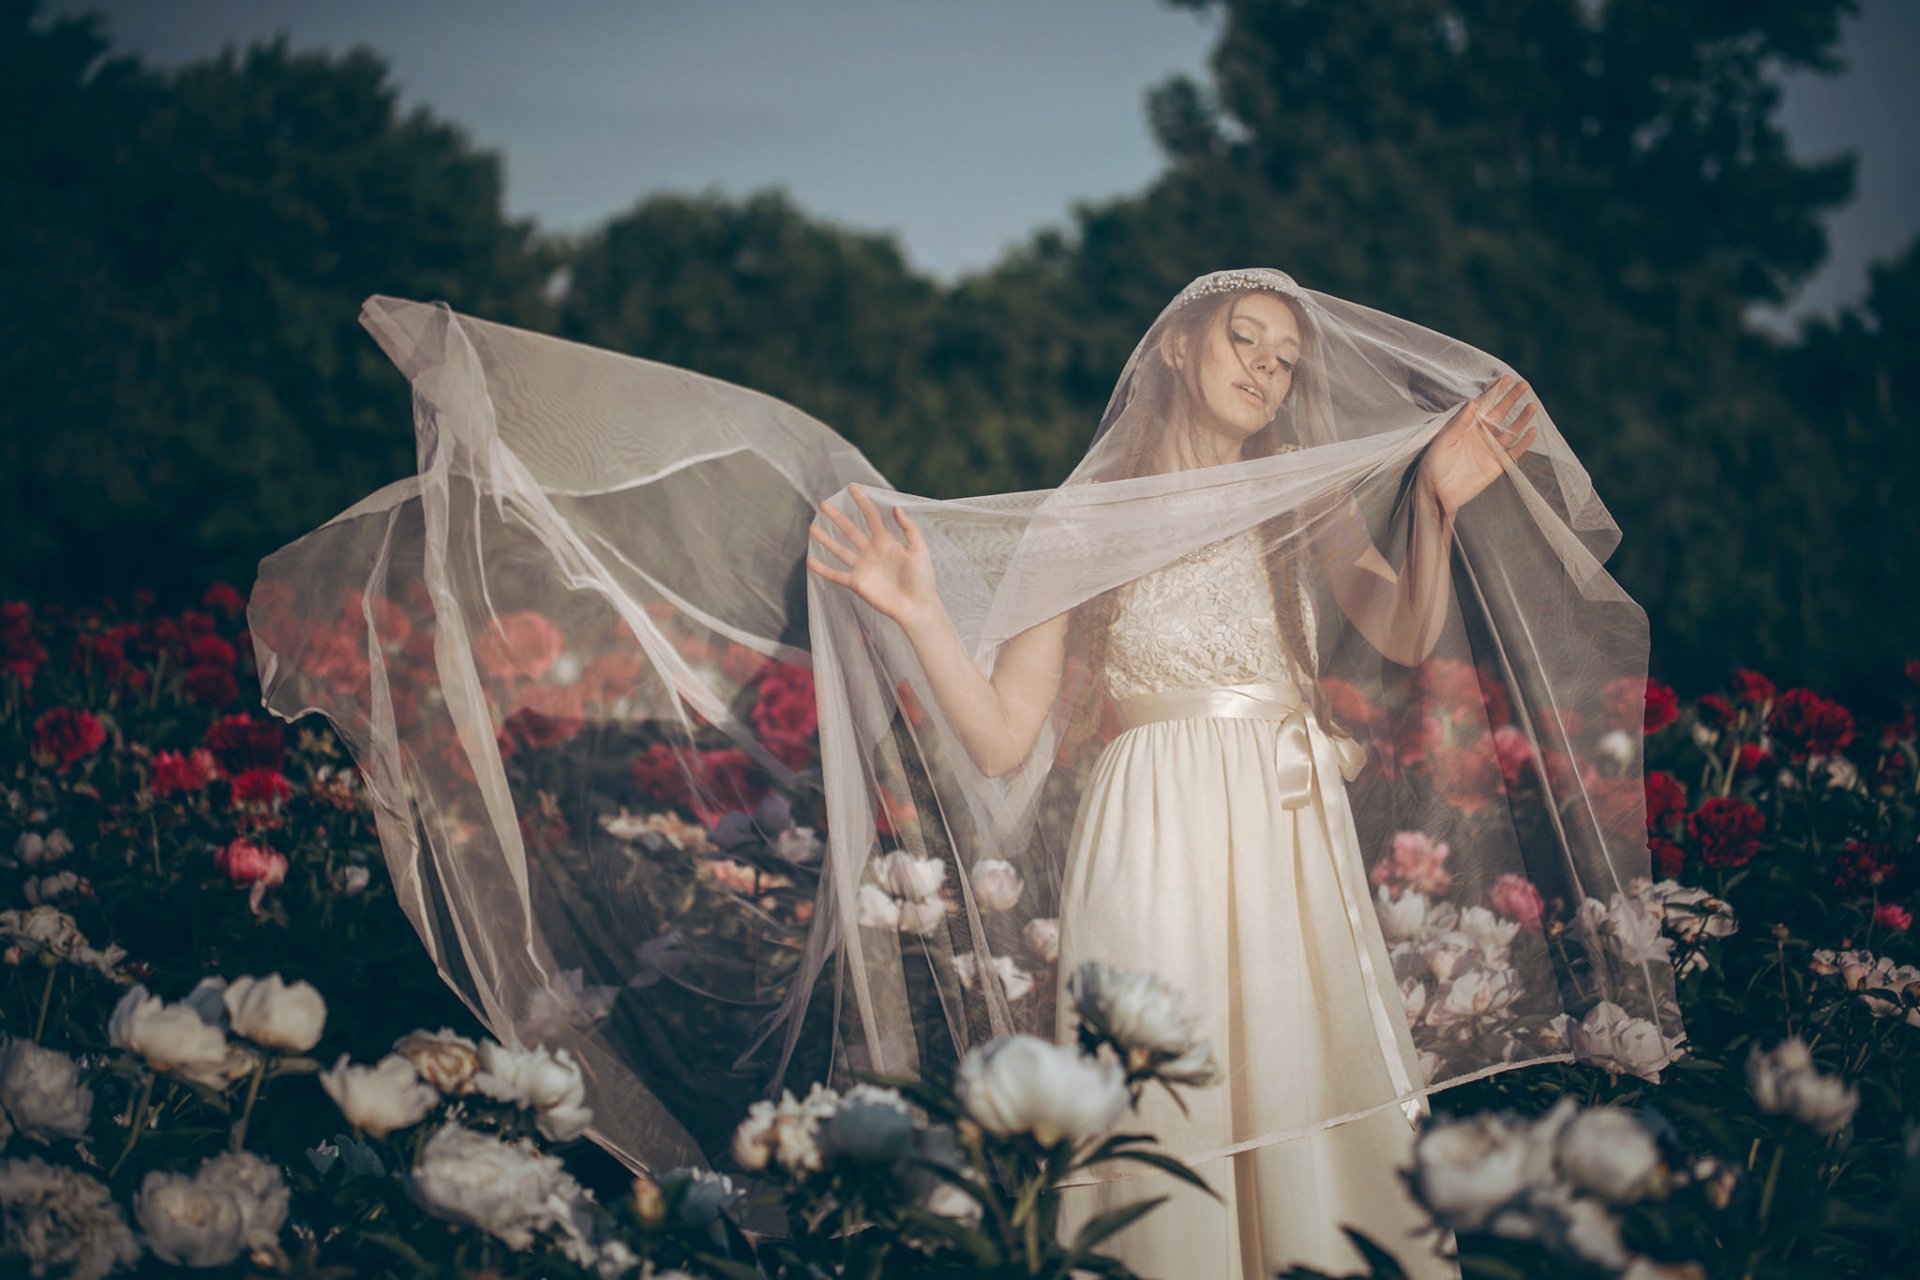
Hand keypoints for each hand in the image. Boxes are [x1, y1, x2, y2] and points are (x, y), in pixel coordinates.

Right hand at [806, 483, 940, 627]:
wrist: (917, 606)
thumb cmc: (922, 579)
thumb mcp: (919, 549)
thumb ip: (908, 528)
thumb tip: (895, 507)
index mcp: (887, 541)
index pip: (871, 516)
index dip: (862, 501)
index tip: (851, 487)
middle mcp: (871, 551)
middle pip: (850, 529)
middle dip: (837, 517)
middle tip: (823, 504)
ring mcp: (863, 567)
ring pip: (839, 549)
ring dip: (826, 539)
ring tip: (812, 527)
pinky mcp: (857, 583)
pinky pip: (836, 574)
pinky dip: (823, 568)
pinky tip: (810, 561)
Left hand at [1418, 373, 1539, 516]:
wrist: (1436, 494)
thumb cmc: (1432, 466)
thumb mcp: (1442, 442)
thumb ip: (1458, 424)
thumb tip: (1474, 403)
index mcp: (1464, 427)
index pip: (1483, 405)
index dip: (1495, 391)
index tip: (1506, 378)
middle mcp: (1479, 435)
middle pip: (1499, 413)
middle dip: (1511, 399)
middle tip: (1524, 385)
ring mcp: (1489, 450)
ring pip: (1509, 431)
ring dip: (1521, 419)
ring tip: (1532, 406)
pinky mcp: (1496, 465)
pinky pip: (1514, 452)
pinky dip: (1524, 443)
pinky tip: (1533, 431)